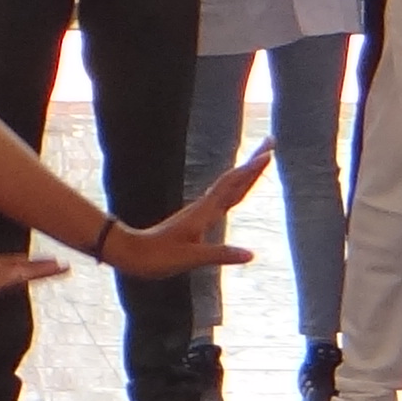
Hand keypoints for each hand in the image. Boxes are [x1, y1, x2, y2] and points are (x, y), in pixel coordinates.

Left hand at [97, 146, 269, 281]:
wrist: (131, 253)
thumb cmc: (158, 256)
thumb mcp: (191, 258)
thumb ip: (221, 255)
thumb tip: (251, 254)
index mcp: (205, 213)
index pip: (234, 186)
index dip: (252, 170)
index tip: (269, 152)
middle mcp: (204, 207)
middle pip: (234, 180)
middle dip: (254, 162)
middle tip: (270, 142)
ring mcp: (199, 211)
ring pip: (228, 187)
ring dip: (245, 173)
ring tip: (259, 160)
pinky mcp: (195, 219)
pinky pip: (221, 198)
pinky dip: (234, 188)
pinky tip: (234, 188)